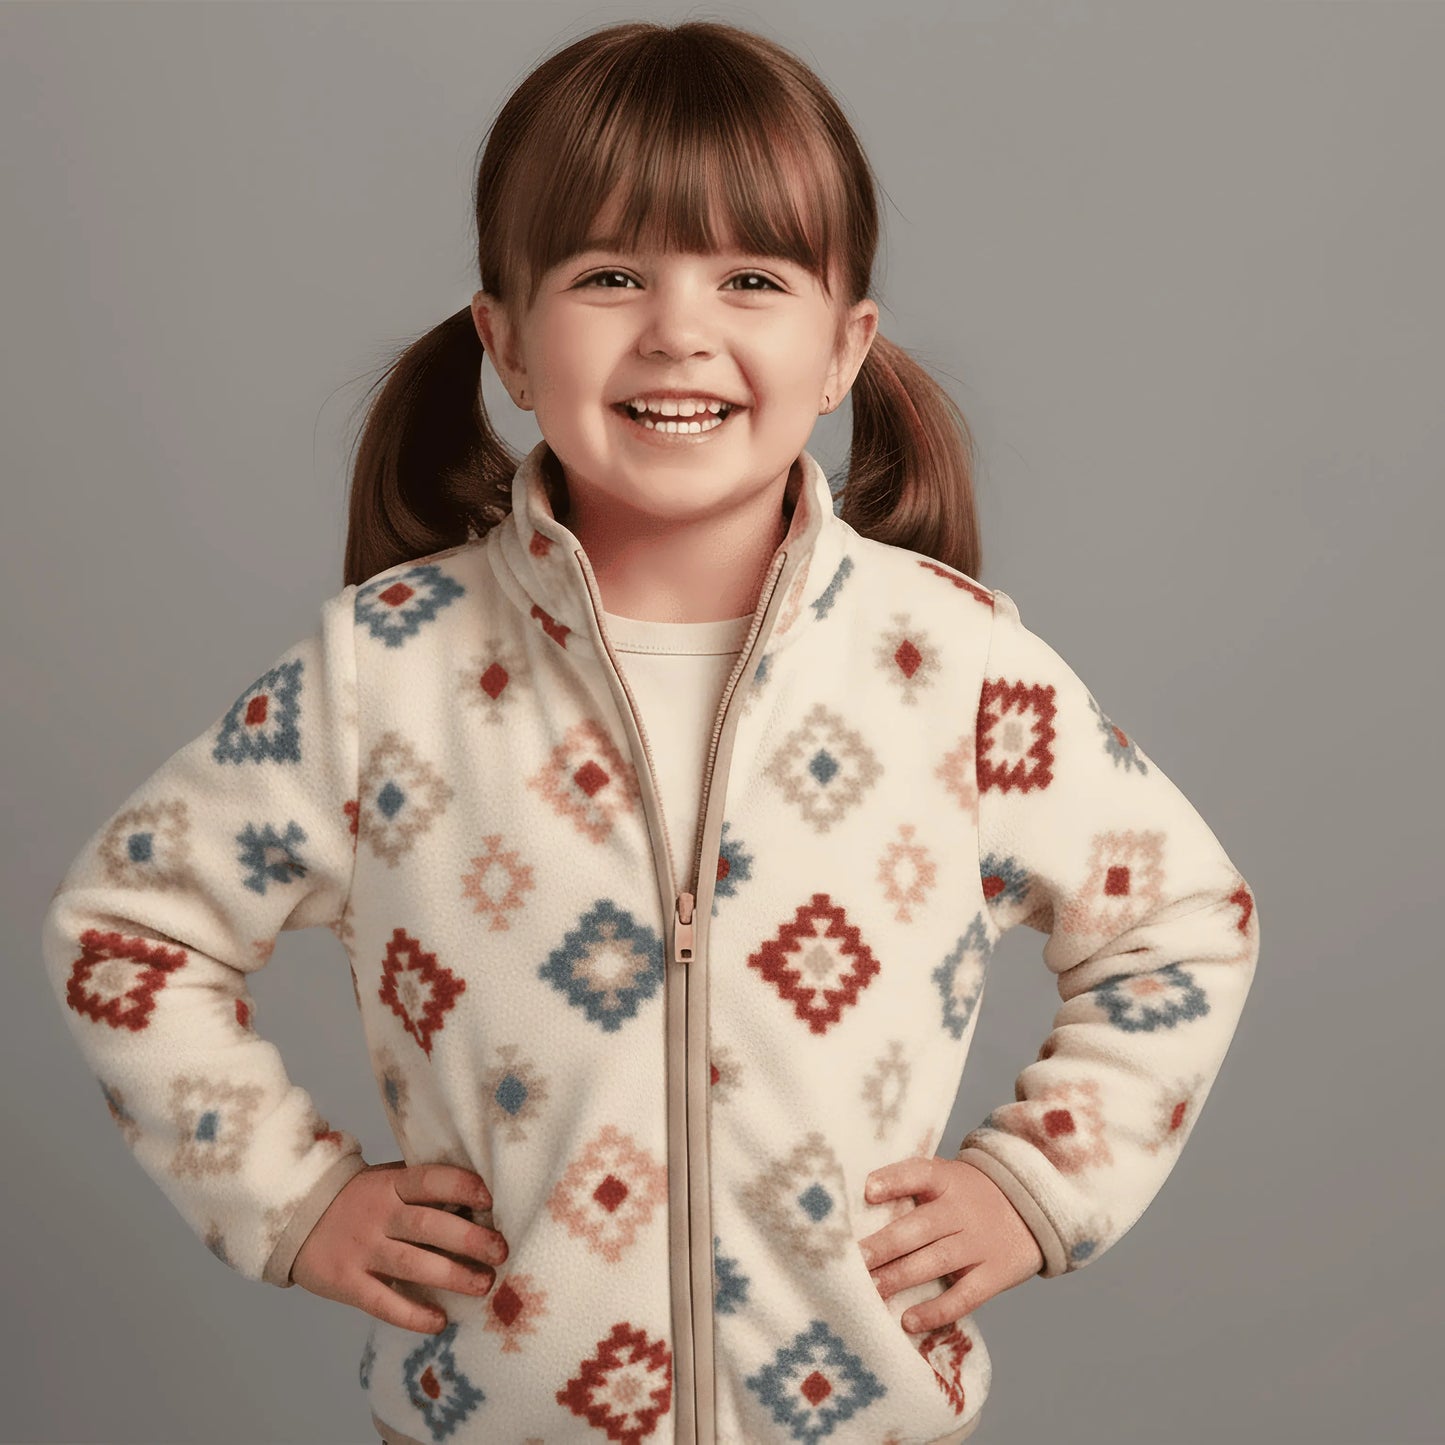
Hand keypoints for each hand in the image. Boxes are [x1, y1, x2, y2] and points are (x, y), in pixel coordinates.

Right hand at [290, 1160, 507, 1334]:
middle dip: (469, 1239)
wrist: (295, 1217)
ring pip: (412, 1264)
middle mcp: (379, 1215)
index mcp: (391, 1184)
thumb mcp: (386, 1182)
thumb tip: (476, 1206)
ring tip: (483, 1285)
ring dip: (452, 1276)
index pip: (430, 1180)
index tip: (489, 1201)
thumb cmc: (359, 1199)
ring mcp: (362, 1250)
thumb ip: (421, 1191)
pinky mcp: (348, 1283)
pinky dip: (413, 1314)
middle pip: (428, 1225)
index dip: (461, 1186)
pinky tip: (440, 1321)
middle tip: (500, 1252)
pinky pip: (384, 1302)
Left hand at [857, 1156, 1044, 1333]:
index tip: (868, 1190)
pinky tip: (908, 1320)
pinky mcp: (995, 1274)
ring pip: (935, 1262)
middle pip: (919, 1227)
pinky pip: (964, 1296)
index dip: (894, 1181)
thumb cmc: (971, 1194)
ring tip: (869, 1291)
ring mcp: (979, 1243)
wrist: (1033, 1206)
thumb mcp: (948, 1177)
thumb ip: (913, 1184)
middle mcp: (962, 1211)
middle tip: (852, 1261)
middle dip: (883, 1245)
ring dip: (899, 1278)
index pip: (919, 1173)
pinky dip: (936, 1311)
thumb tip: (857, 1201)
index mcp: (947, 1180)